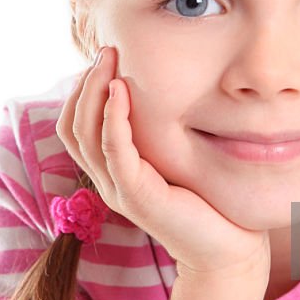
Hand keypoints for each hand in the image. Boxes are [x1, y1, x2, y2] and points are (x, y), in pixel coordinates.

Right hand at [56, 46, 270, 277]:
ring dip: (94, 91)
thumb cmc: (207, 198)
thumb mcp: (175, 157)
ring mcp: (118, 190)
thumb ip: (159, 132)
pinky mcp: (137, 196)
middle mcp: (107, 181)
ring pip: (85, 134)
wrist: (228, 248)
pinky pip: (114, 150)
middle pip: (72, 126)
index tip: (104, 60)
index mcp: (112, 172)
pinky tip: (121, 90)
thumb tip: (159, 89)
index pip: (74, 126)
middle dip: (85, 83)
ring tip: (110, 61)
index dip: (81, 91)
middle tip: (107, 51)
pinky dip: (112, 116)